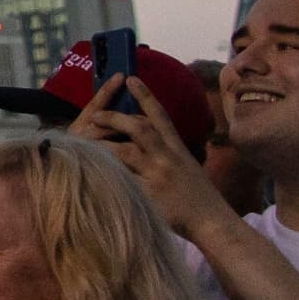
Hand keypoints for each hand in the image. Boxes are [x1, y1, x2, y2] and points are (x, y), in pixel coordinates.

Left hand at [71, 77, 235, 240]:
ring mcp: (158, 175)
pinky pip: (121, 180)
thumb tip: (143, 140)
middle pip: (138, 128)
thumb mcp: (185, 166)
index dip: (145, 95)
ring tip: (85, 143)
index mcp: (177, 147)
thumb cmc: (199, 195)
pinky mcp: (149, 194)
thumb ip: (166, 152)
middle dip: (114, 118)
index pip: (159, 115)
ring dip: (102, 146)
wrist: (213, 221)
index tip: (131, 78)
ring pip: (125, 152)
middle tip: (96, 115)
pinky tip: (91, 172)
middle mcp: (168, 156)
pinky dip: (106, 175)